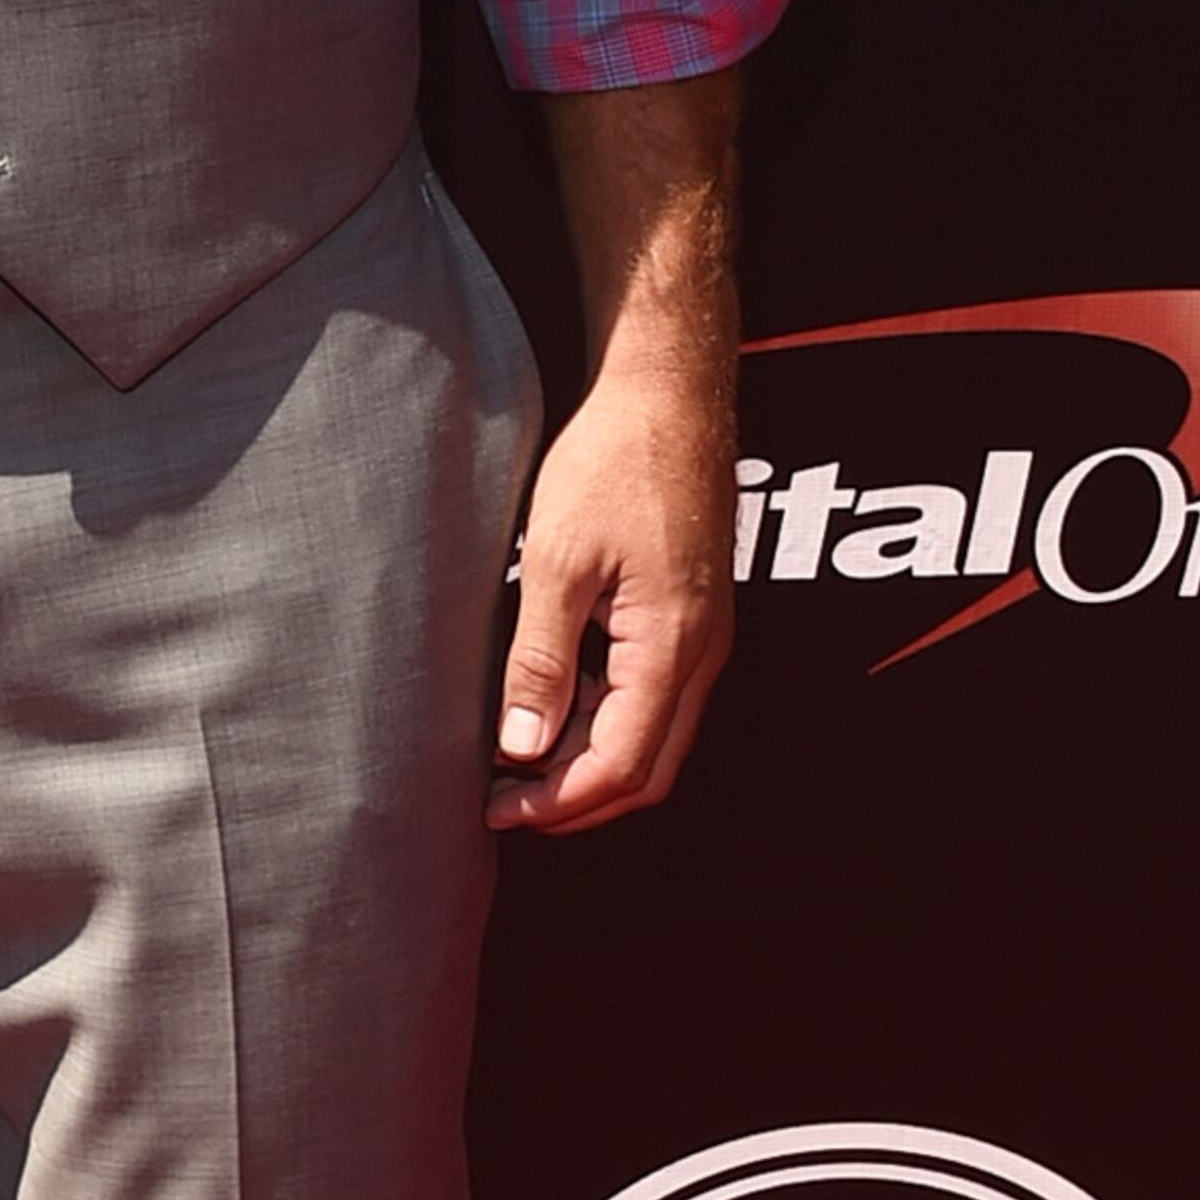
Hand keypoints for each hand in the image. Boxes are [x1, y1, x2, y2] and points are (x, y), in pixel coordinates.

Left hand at [490, 65, 741, 836]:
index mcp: (674, 646)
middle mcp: (703, 653)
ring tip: (515, 762)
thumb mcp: (557, 561)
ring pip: (655, 738)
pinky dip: (606, 722)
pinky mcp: (692, 614)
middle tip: (502, 802)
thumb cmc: (615, 460)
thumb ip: (540, 662)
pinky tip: (552, 708)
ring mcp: (704, 635)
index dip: (558, 804)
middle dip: (576, 799)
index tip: (495, 810)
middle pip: (648, 770)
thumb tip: (520, 751)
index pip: (622, 767)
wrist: (671, 389)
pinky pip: (656, 697)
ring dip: (589, 762)